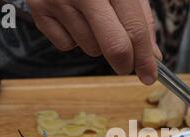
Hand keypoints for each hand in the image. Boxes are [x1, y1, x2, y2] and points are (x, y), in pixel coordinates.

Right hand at [27, 0, 161, 84]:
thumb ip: (141, 18)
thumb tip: (152, 56)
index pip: (134, 30)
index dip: (145, 59)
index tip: (149, 76)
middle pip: (113, 47)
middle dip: (125, 64)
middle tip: (127, 65)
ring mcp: (57, 0)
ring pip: (91, 49)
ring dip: (98, 44)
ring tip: (93, 18)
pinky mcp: (37, 9)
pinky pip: (66, 45)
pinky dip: (74, 38)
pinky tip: (73, 17)